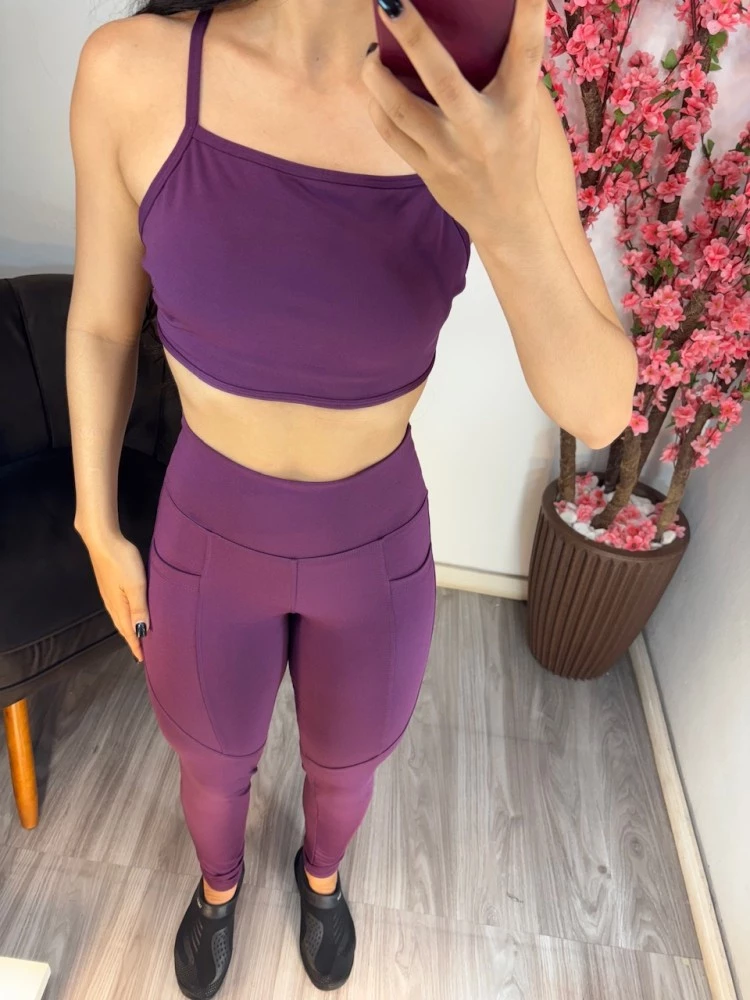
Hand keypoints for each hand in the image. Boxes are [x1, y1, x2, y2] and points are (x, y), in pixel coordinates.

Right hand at [78, 528, 149, 661]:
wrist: (102, 540)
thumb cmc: (121, 561)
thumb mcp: (136, 585)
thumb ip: (139, 608)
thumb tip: (141, 632)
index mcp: (119, 606)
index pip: (129, 632)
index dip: (136, 645)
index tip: (143, 659)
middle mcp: (112, 604)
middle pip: (123, 627)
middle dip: (132, 640)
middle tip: (142, 652)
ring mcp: (108, 594)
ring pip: (120, 618)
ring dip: (128, 629)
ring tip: (137, 637)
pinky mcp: (108, 586)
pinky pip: (118, 609)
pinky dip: (125, 617)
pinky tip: (129, 614)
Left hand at [362, 0, 546, 246]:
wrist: (506, 218)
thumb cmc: (514, 153)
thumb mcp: (523, 113)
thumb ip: (506, 74)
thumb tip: (470, 27)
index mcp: (516, 109)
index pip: (525, 54)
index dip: (528, 14)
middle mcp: (480, 130)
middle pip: (443, 79)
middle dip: (415, 37)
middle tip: (392, 1)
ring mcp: (449, 153)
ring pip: (401, 109)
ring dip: (378, 75)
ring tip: (371, 52)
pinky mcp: (427, 170)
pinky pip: (391, 132)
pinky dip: (376, 105)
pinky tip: (373, 86)